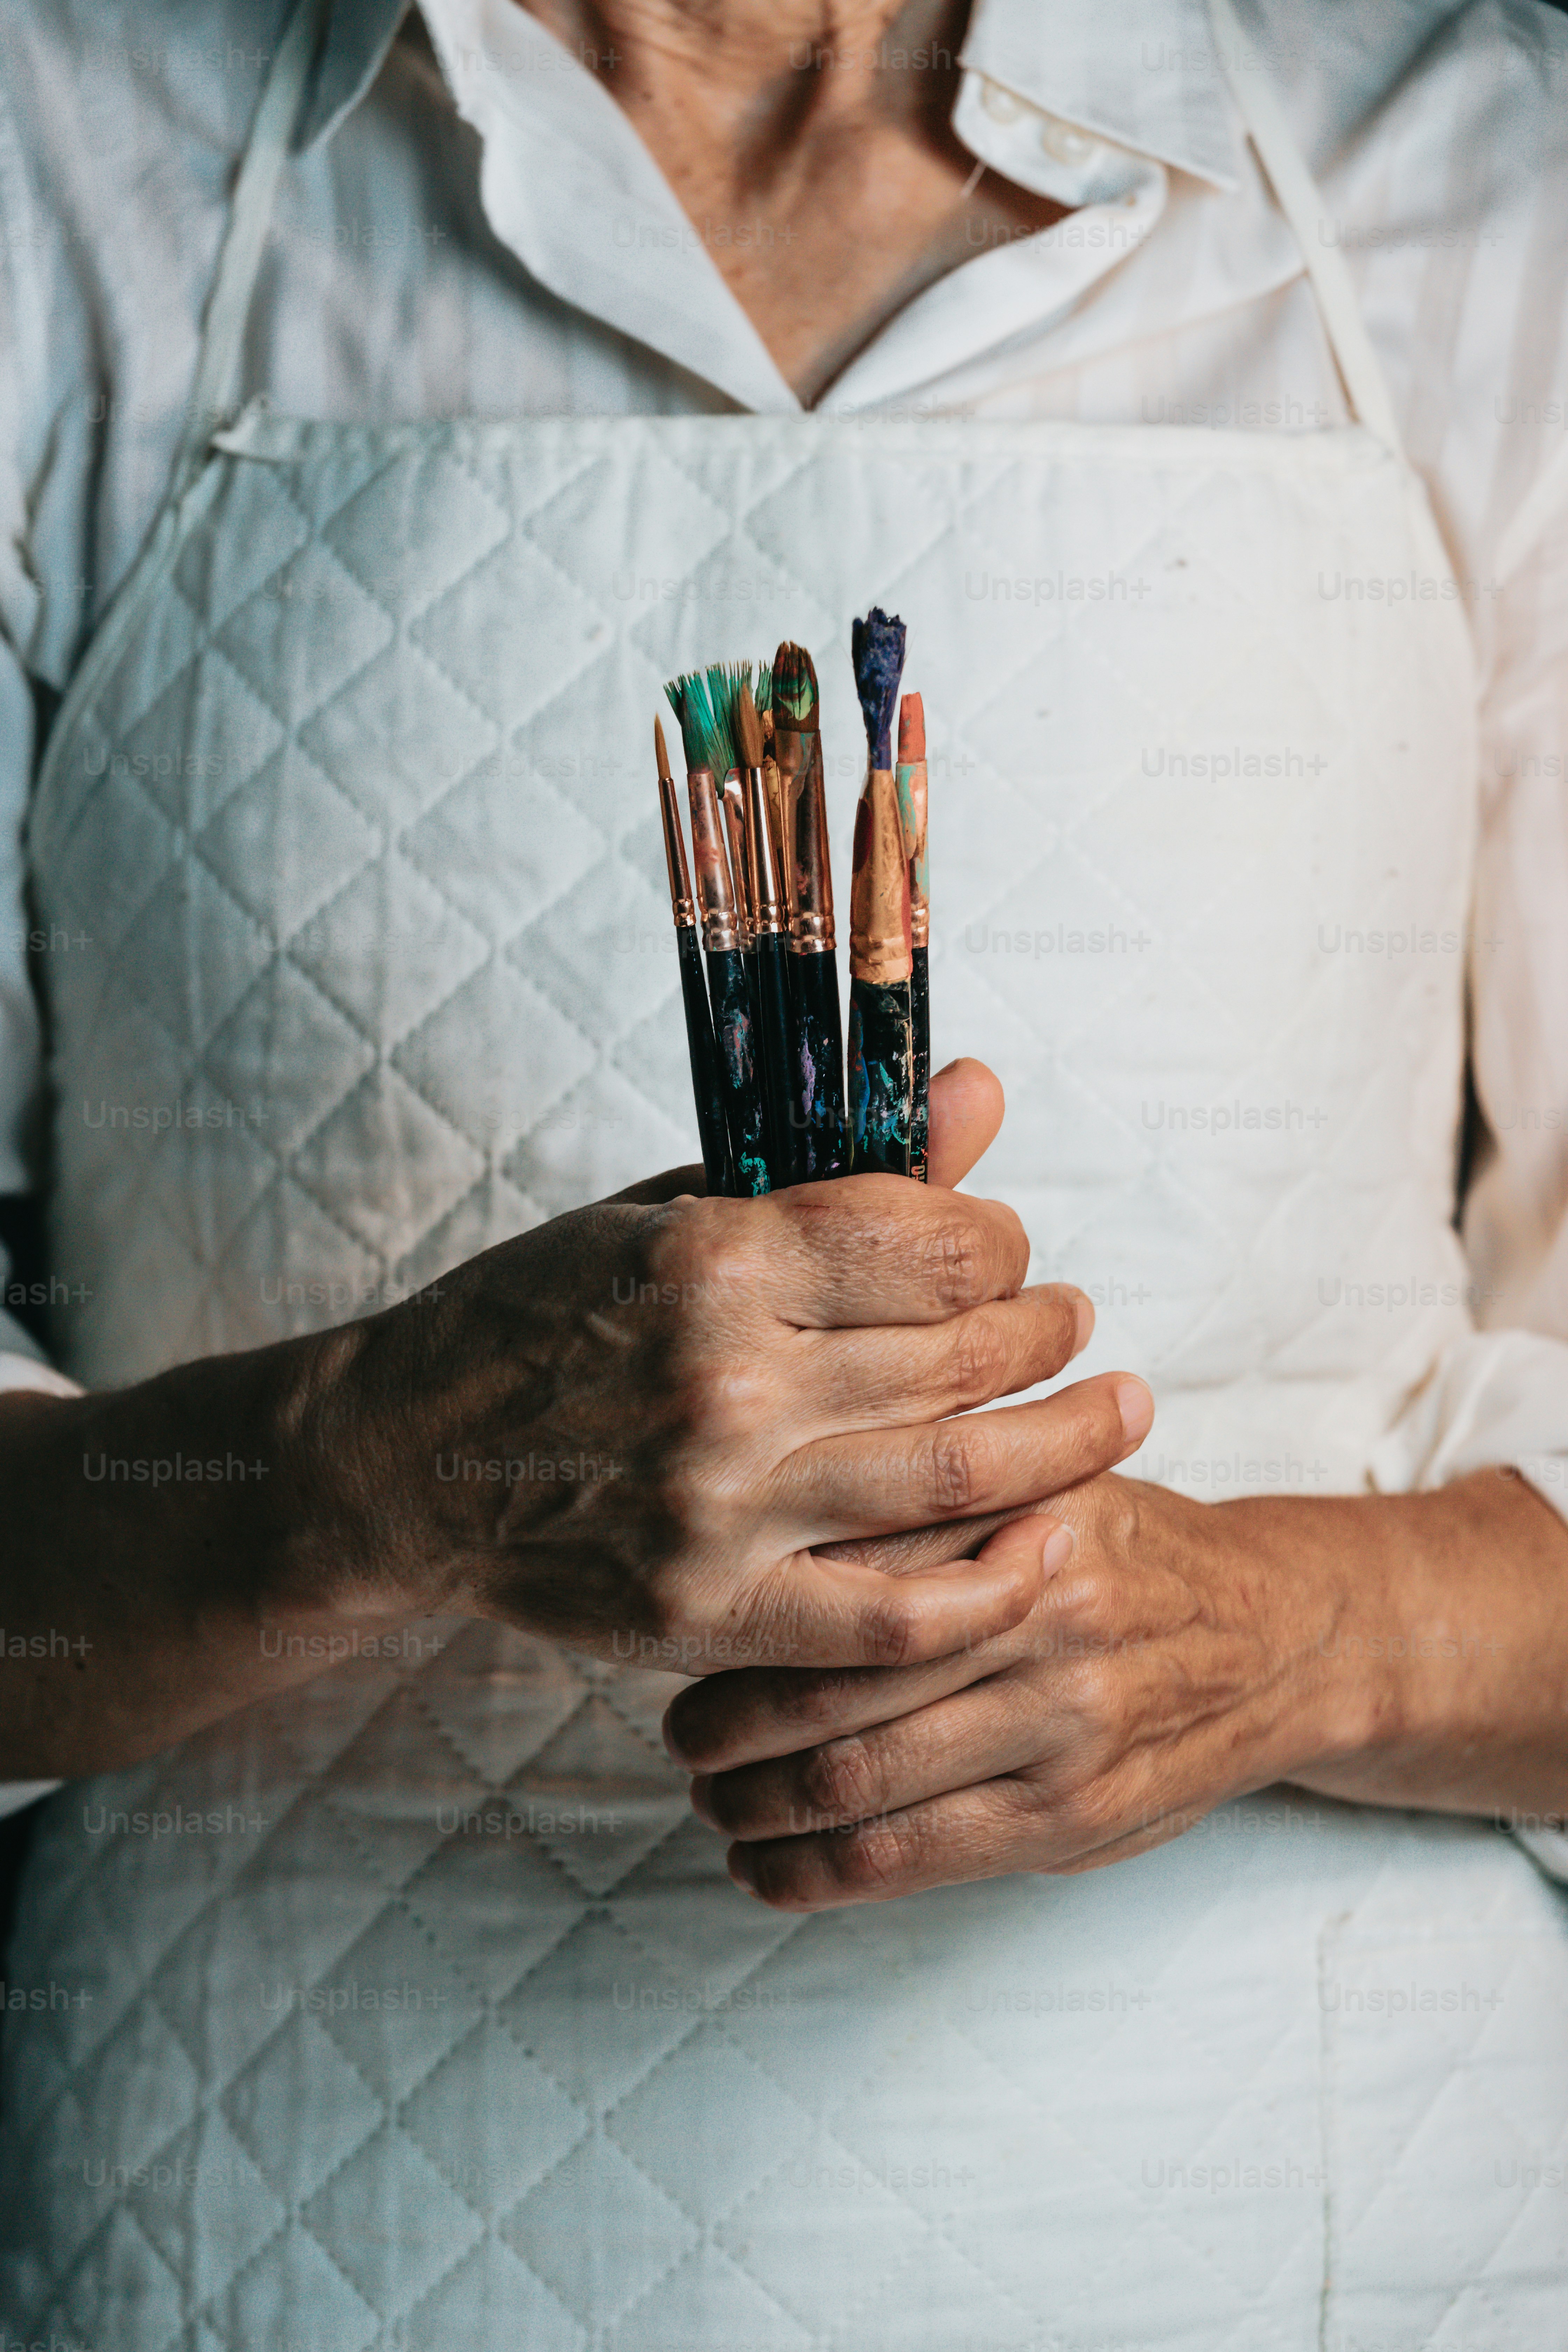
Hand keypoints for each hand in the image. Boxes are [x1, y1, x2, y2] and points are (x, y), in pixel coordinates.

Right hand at [302, 1061, 1151, 1669]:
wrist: (400, 1457)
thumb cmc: (539, 1320)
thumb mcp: (669, 1213)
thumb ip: (835, 1171)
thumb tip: (980, 1090)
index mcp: (713, 1258)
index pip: (934, 1240)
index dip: (1001, 1243)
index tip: (1006, 1252)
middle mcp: (724, 1377)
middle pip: (964, 1354)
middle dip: (1050, 1330)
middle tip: (1077, 1324)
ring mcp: (717, 1504)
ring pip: (958, 1473)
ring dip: (1068, 1439)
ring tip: (1118, 1411)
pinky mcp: (705, 1611)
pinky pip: (893, 1620)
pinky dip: (991, 1590)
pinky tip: (1052, 1548)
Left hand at [663, 1471, 1365, 1907]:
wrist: (1279, 1635)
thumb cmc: (1128, 1554)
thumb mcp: (1045, 1482)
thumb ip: (930, 1497)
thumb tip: (764, 1524)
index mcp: (1019, 1514)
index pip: (844, 1560)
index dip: (744, 1602)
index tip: (686, 1622)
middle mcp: (1038, 1615)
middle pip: (831, 1677)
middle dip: (727, 1718)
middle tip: (679, 1731)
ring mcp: (1058, 1726)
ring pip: (853, 1778)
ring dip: (754, 1803)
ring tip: (712, 1799)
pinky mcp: (1068, 1820)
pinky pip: (904, 1857)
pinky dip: (810, 1874)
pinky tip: (765, 1870)